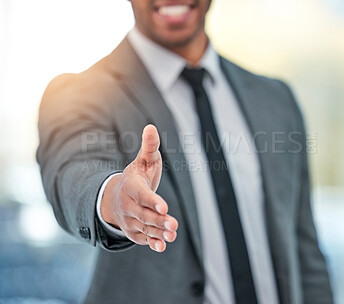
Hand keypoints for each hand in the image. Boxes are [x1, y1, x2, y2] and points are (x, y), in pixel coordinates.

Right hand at [101, 124, 177, 251]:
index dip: (152, 201)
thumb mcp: (143, 160)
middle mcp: (129, 205)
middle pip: (144, 214)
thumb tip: (151, 127)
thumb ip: (149, 146)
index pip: (142, 195)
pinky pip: (143, 238)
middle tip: (174, 223)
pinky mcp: (135, 231)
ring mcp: (131, 220)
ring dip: (159, 232)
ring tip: (173, 234)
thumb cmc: (136, 176)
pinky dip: (152, 243)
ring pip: (146, 227)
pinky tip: (162, 246)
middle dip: (159, 219)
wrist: (117, 197)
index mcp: (132, 187)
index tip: (164, 205)